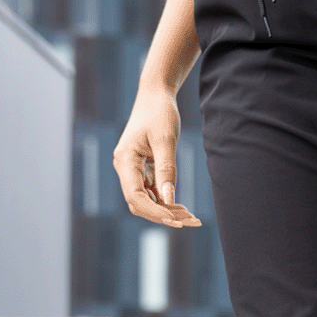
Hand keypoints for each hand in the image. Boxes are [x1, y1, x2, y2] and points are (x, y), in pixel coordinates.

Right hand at [113, 83, 201, 227]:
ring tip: (192, 218)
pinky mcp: (142, 170)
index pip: (135, 197)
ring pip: (147, 201)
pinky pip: (152, 192)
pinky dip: (167, 201)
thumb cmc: (160, 113)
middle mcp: (125, 168)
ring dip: (167, 211)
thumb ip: (167, 170)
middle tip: (191, 221)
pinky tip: (183, 208)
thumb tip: (169, 199)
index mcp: (125, 160)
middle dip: (163, 215)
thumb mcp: (166, 140)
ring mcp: (133, 170)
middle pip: (139, 204)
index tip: (177, 220)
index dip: (155, 212)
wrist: (155, 95)